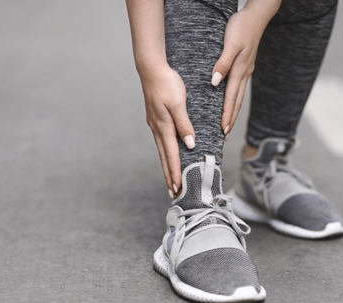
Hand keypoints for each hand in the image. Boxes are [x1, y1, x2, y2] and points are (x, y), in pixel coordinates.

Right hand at [141, 65, 194, 197]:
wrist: (152, 69)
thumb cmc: (166, 83)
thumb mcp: (178, 103)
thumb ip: (184, 124)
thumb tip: (190, 144)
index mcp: (164, 127)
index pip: (172, 155)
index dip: (175, 172)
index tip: (178, 188)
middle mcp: (158, 129)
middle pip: (165, 158)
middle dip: (170, 176)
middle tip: (173, 193)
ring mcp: (156, 125)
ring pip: (163, 151)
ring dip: (167, 167)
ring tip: (171, 181)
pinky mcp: (156, 120)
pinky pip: (162, 142)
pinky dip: (166, 154)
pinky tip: (168, 157)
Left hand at [211, 4, 278, 139]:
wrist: (256, 16)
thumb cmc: (241, 28)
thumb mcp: (230, 44)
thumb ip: (223, 63)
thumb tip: (214, 82)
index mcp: (240, 71)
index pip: (231, 98)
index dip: (226, 115)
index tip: (222, 130)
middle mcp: (244, 74)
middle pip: (237, 102)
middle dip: (230, 120)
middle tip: (224, 136)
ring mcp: (246, 71)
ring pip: (239, 97)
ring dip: (233, 112)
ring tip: (227, 125)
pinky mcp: (245, 66)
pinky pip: (238, 88)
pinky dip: (234, 100)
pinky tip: (230, 102)